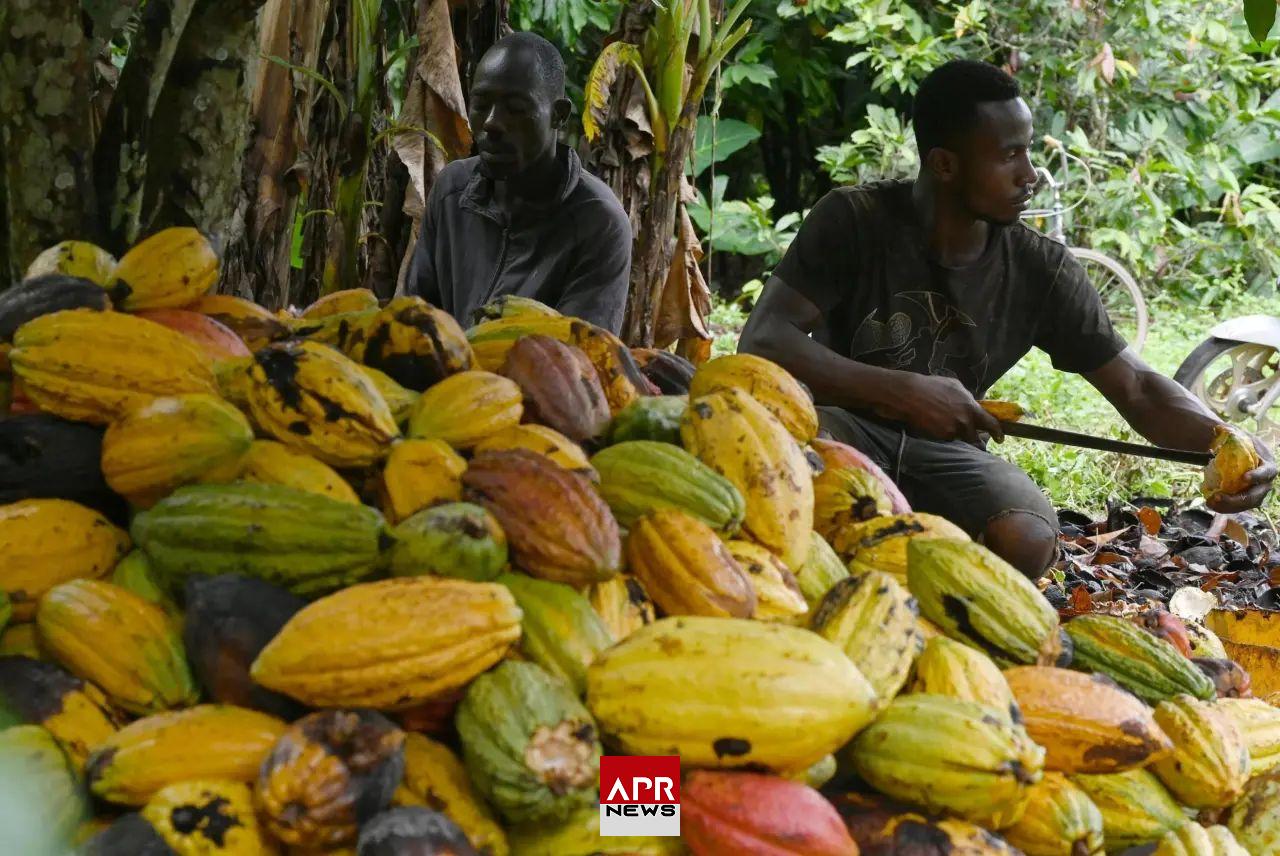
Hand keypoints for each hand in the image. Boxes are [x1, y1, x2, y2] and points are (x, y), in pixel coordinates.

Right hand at [875, 374, 1003, 444]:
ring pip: (958, 438)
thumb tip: (973, 404)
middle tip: (968, 436)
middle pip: (975, 438)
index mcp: (971, 407)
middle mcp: (964, 421)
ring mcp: (952, 430)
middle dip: (973, 438)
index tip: (1000, 438)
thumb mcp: (954, 386)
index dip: (997, 433)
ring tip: (943, 424)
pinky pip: (945, 438)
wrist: (910, 394)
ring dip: (955, 434)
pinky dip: (942, 434)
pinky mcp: (939, 436)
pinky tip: (933, 424)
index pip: (991, 424)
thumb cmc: (931, 386)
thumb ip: (967, 398)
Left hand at [1207, 433, 1275, 513]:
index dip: (1258, 475)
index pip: (1268, 472)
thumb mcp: (1234, 435)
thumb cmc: (1237, 443)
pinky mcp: (1246, 499)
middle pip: (1256, 495)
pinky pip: (1238, 506)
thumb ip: (1227, 432)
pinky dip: (1225, 507)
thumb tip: (1218, 429)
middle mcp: (1265, 482)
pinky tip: (1210, 503)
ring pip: (1246, 504)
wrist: (1236, 454)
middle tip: (1218, 497)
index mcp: (1267, 464)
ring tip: (1210, 502)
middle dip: (1238, 499)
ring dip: (1229, 506)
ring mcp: (1257, 492)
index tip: (1244, 477)